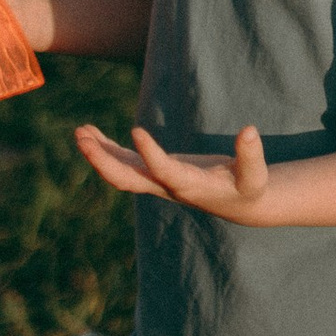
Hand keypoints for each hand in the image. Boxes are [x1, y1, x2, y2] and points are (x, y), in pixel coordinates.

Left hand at [74, 120, 273, 221]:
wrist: (238, 204)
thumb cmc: (248, 188)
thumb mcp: (255, 175)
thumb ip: (251, 155)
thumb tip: (249, 130)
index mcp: (189, 187)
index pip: (164, 172)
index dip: (150, 155)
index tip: (136, 131)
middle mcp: (166, 187)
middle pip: (127, 180)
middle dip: (103, 162)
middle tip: (82, 139)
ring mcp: (156, 181)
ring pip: (120, 172)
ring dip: (99, 153)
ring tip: (80, 131)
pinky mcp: (154, 173)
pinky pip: (124, 163)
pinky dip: (106, 149)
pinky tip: (89, 133)